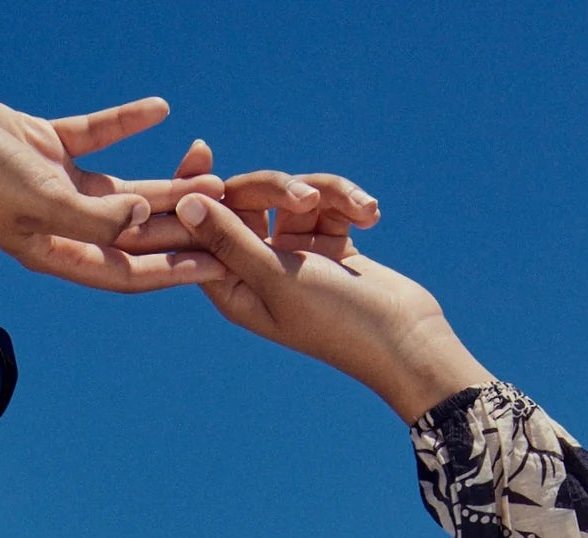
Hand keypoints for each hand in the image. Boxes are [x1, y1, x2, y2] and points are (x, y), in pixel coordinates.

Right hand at [0, 79, 229, 293]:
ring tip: (210, 172)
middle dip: (179, 228)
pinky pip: (97, 136)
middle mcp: (57, 225)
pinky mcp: (45, 146)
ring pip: (122, 189)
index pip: (126, 271)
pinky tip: (162, 109)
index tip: (217, 265)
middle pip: (131, 233)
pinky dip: (127, 124)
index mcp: (54, 251)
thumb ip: (95, 212)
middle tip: (228, 219)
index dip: (173, 270)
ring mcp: (52, 186)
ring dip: (164, 183)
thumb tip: (144, 216)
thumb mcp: (41, 199)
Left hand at [167, 177, 492, 420]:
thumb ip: (230, 238)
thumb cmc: (332, 317)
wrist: (403, 335)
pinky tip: (370, 216)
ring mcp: (291, 253)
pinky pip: (325, 200)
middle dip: (280, 189)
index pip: (198, 230)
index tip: (200, 152)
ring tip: (363, 212)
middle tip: (306, 197)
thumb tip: (184, 204)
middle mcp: (256, 268)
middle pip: (246, 201)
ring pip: (292, 193)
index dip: (196, 190)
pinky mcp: (326, 241)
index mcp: (231, 286)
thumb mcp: (275, 276)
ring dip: (330, 194)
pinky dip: (348, 202)